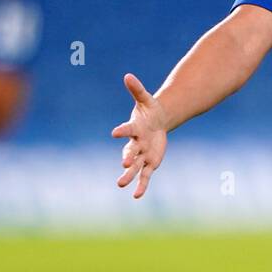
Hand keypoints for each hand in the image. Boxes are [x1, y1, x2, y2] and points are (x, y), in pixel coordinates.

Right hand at [111, 73, 167, 198]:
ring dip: (129, 175)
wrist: (157, 122)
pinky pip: (145, 176)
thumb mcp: (146, 99)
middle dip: (128, 158)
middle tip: (124, 164)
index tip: (114, 132)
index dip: (122, 131)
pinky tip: (137, 196)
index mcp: (134, 128)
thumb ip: (137, 89)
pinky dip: (142, 185)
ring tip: (122, 185)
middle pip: (130, 152)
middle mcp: (136, 144)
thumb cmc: (149, 110)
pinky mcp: (150, 162)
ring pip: (135, 167)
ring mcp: (142, 155)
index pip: (127, 129)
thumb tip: (128, 75)